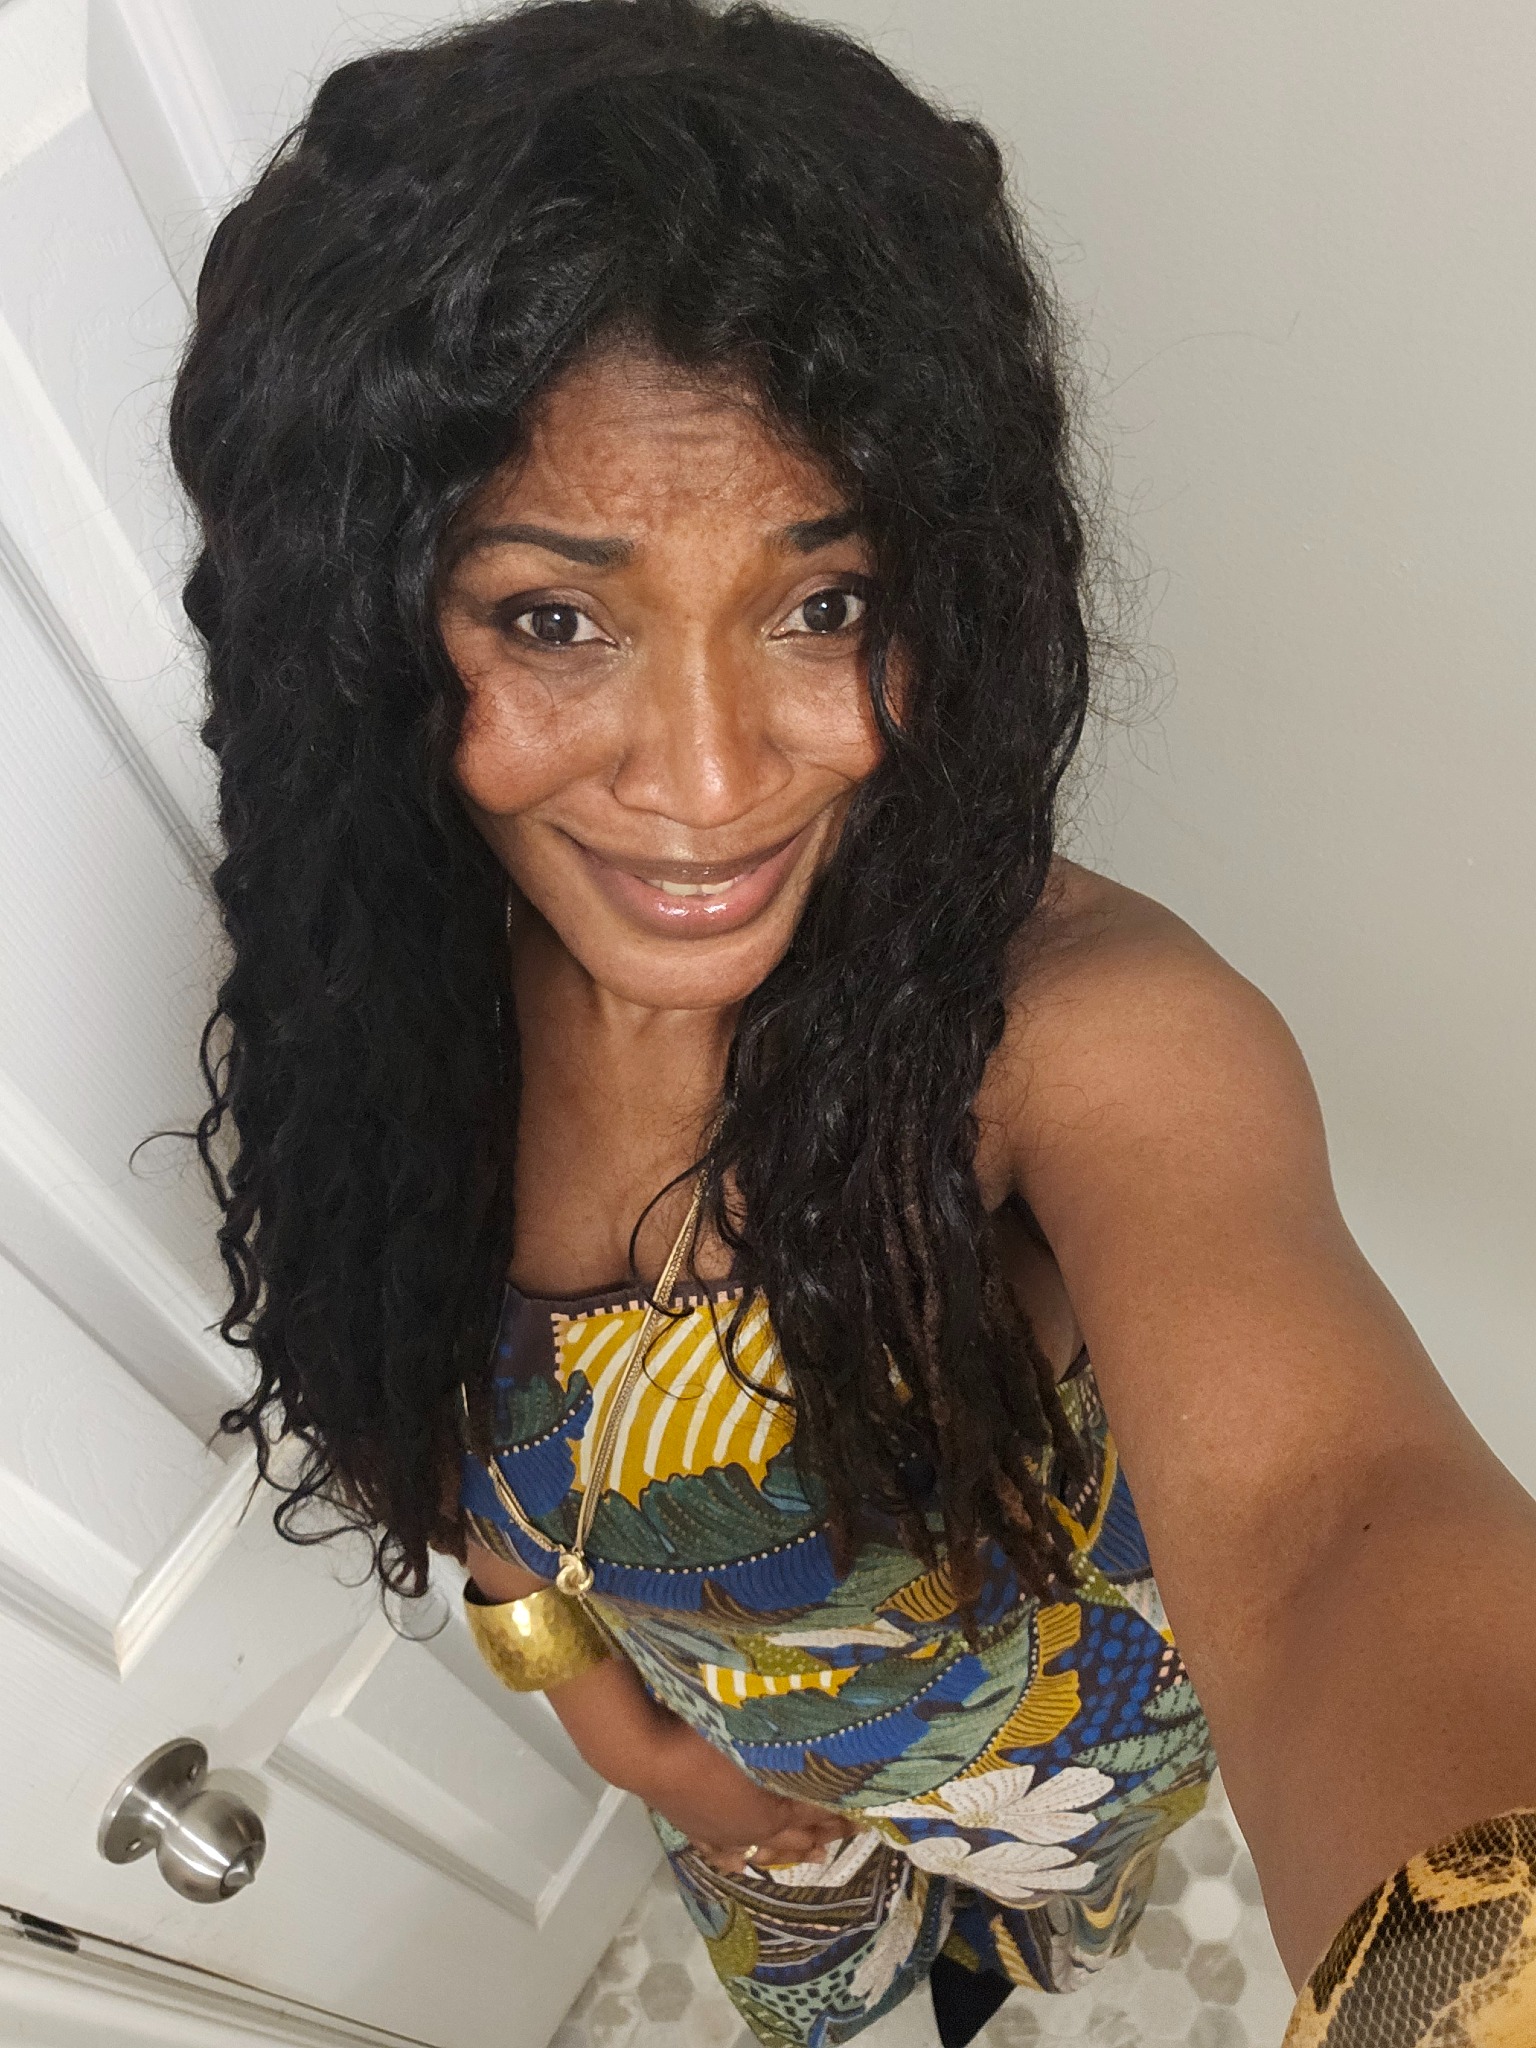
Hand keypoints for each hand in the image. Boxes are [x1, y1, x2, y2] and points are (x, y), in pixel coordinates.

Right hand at [638, 1716, 859, 1872]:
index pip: (813, 1813)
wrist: (647, 1756)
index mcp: (768, 1810)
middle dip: (824, 1833)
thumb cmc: (703, 1740)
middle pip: (795, 1834)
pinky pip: (721, 1851)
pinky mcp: (693, 1829)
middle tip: (849, 1833)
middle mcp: (750, 1829)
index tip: (864, 1815)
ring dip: (792, 1850)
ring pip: (764, 1848)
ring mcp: (721, 1833)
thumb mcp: (754, 1739)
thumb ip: (787, 1747)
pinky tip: (744, 1863)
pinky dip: (737, 1859)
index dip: (838, 1813)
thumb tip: (823, 1739)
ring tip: (815, 1853)